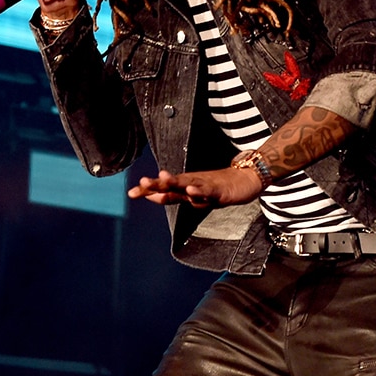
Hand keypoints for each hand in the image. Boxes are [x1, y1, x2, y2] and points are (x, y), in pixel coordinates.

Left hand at [128, 167, 262, 208]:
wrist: (244, 180)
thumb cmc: (215, 187)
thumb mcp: (191, 196)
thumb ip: (173, 196)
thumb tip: (151, 196)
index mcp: (183, 185)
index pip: (162, 188)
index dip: (147, 190)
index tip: (131, 193)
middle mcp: (191, 183)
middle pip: (171, 183)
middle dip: (157, 184)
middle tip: (142, 182)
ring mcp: (204, 185)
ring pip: (187, 183)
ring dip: (174, 182)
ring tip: (161, 179)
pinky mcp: (218, 190)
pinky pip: (207, 191)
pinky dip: (199, 191)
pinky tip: (190, 190)